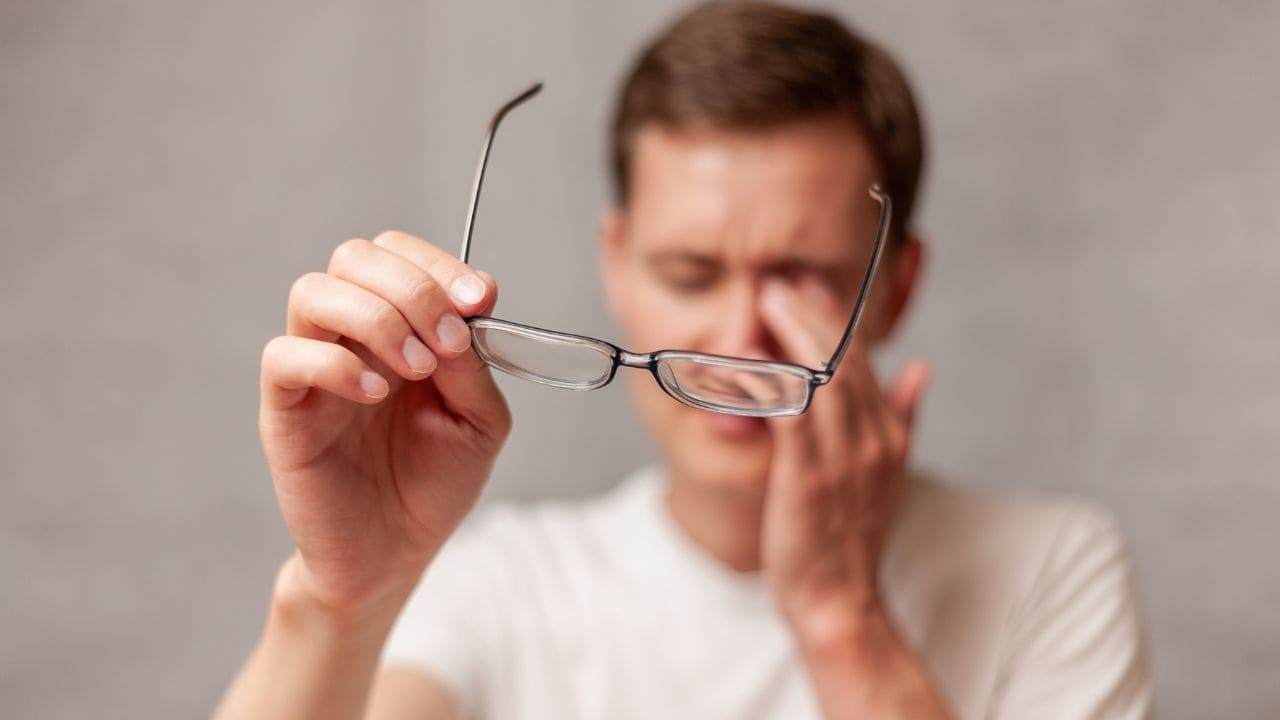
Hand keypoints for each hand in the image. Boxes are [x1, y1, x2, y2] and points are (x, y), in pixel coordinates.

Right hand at [259, 231, 510, 616]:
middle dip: (412, 287)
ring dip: (376, 317)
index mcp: (399, 327)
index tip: (480, 301)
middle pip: (354, 256)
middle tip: (449, 342)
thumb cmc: (434, 484)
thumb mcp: (480, 421)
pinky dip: (334, 363)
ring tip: (415, 368)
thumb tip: (465, 309)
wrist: (394, 555)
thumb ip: (475, 364)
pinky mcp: (284, 411)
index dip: (438, 265)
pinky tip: (375, 394)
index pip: (398, 254)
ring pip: (312, 291)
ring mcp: (313, 368)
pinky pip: (284, 356)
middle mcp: (351, 336)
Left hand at [757, 276, 928, 640]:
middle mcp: (873, 439)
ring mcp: (842, 457)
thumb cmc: (852, 537)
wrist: (840, 598)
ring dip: (791, 333)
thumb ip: (906, 416)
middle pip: (844, 358)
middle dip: (811, 312)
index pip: (864, 360)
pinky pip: (790, 413)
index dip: (836, 317)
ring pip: (821, 376)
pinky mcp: (808, 476)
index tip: (807, 286)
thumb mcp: (891, 474)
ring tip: (766, 302)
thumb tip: (922, 367)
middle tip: (779, 281)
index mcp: (891, 434)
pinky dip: (770, 381)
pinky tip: (749, 359)